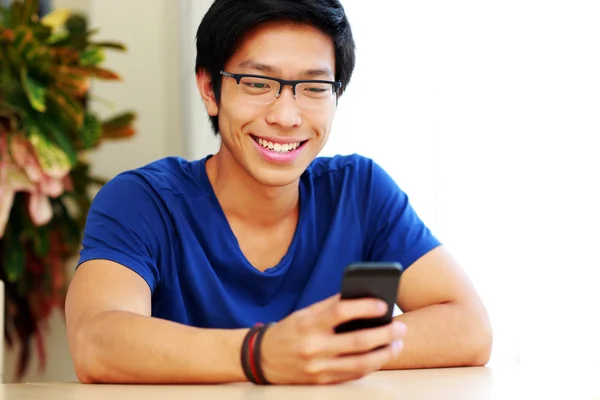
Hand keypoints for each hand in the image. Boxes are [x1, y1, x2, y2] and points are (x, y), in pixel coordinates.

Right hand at [260, 294, 405, 384]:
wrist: (263, 359)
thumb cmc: (290, 331)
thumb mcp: (306, 313)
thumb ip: (331, 307)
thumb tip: (363, 299)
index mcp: (309, 324)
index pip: (341, 311)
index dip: (364, 307)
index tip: (383, 305)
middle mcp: (313, 347)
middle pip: (357, 341)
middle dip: (384, 334)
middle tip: (400, 327)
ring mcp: (318, 368)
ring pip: (360, 363)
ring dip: (383, 354)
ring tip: (397, 344)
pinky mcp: (322, 382)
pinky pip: (352, 375)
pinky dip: (370, 366)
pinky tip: (381, 357)